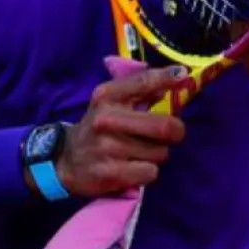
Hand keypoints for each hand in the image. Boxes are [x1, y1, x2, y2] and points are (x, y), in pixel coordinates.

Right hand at [56, 66, 189, 197]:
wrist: (66, 160)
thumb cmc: (99, 127)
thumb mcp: (111, 102)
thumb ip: (140, 90)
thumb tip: (175, 77)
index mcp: (107, 96)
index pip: (142, 82)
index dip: (166, 77)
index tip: (182, 75)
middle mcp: (106, 119)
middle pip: (163, 125)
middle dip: (176, 131)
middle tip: (172, 134)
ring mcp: (107, 147)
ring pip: (160, 152)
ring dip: (157, 154)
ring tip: (141, 153)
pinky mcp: (110, 173)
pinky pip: (150, 172)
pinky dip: (147, 172)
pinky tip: (133, 168)